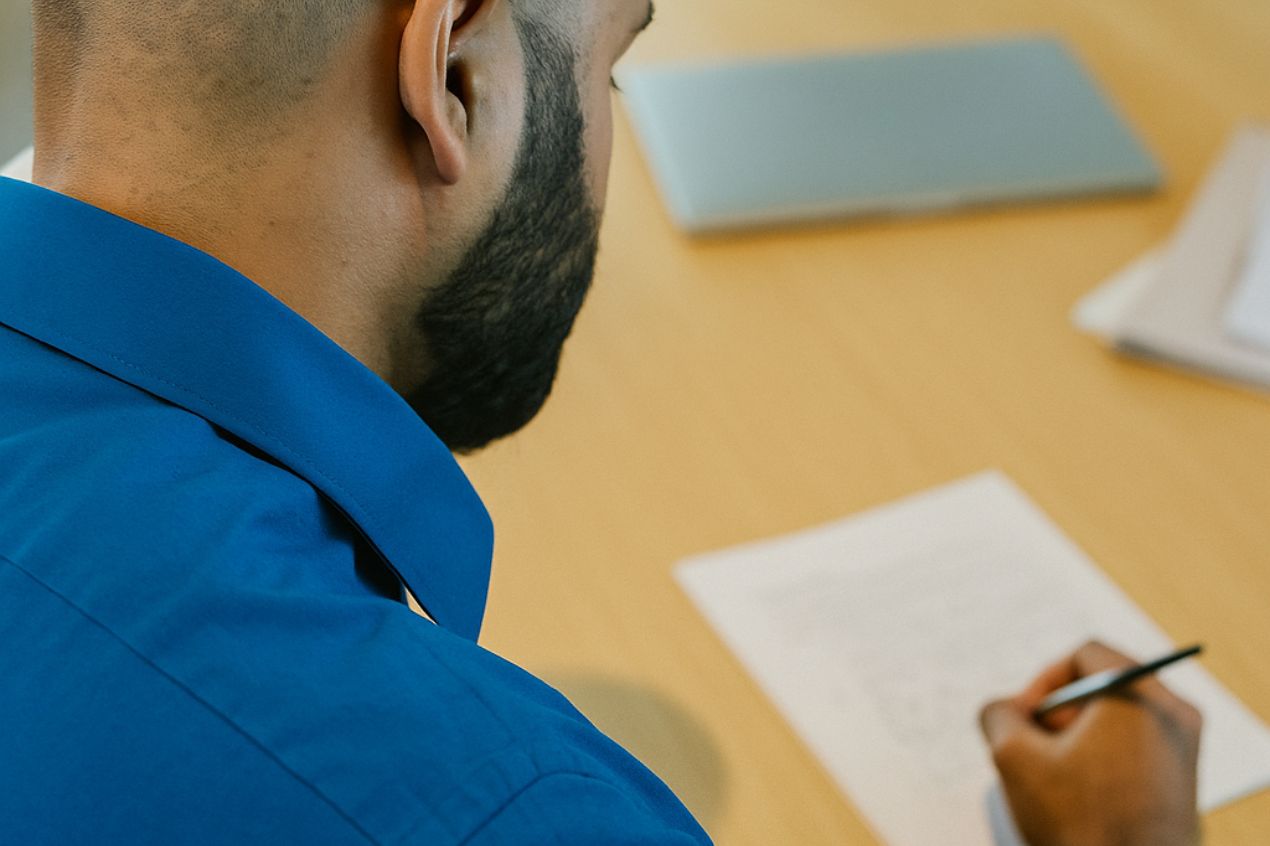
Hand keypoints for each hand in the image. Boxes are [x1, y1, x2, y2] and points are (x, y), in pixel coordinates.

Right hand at [979, 641, 1201, 845]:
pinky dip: (1100, 763)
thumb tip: (1005, 710)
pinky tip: (1079, 801)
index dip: (1043, 681)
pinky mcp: (1182, 786)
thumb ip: (998, 714)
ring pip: (1117, 721)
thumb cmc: (1078, 824)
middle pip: (1104, 686)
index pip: (1085, 656)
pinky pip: (1134, 751)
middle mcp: (1175, 717)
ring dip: (1076, 741)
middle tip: (1037, 751)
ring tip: (1055, 781)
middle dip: (1059, 714)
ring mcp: (1185, 754)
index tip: (1024, 721)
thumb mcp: (1013, 757)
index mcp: (1141, 698)